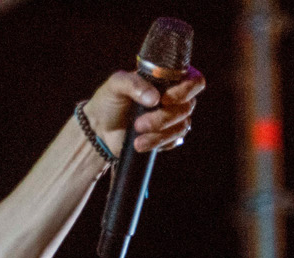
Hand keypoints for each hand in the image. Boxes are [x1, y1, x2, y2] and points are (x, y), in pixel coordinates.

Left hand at [82, 66, 203, 155]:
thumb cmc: (110, 100)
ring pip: (181, 127)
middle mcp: (176, 98)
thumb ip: (133, 83)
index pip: (195, 81)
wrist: (98, 128)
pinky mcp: (166, 138)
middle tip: (139, 122)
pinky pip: (173, 142)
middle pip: (187, 107)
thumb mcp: (116, 84)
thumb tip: (154, 98)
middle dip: (163, 117)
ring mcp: (173, 119)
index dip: (186, 90)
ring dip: (158, 133)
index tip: (165, 99)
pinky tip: (139, 143)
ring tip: (136, 135)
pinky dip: (156, 143)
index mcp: (169, 79)